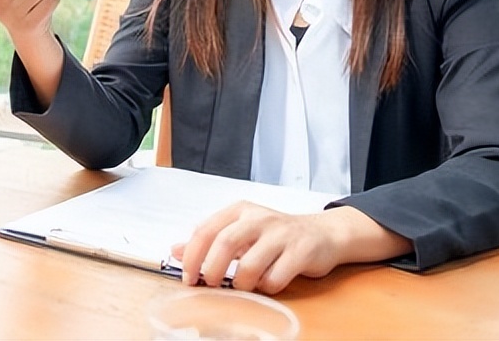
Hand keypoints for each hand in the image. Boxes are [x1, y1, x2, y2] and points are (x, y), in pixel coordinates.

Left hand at [172, 203, 410, 294]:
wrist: (323, 233)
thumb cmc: (275, 236)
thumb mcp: (240, 231)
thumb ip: (209, 241)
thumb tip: (174, 250)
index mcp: (239, 210)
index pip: (206, 230)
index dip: (192, 256)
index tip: (188, 277)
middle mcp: (259, 218)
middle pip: (224, 244)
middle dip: (212, 271)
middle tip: (211, 284)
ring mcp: (281, 234)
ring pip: (250, 265)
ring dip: (242, 283)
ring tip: (245, 285)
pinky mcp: (301, 251)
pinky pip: (275, 278)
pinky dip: (267, 288)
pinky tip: (269, 283)